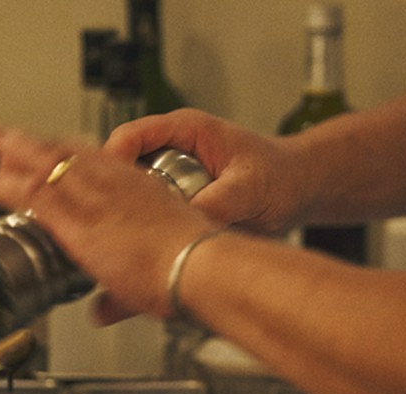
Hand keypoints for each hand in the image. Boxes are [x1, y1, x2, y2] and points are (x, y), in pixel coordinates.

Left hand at [0, 119, 216, 323]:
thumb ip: (120, 293)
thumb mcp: (156, 271)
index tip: (38, 145)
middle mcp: (111, 183)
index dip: (58, 149)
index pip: (88, 158)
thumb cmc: (194, 269)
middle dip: (20, 139)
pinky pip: (27, 192)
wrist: (202, 267)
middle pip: (56, 148)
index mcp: (136, 187)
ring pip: (35, 162)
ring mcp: (91, 198)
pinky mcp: (74, 220)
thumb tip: (102, 311)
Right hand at [104, 108, 303, 236]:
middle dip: (114, 195)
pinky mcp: (178, 203)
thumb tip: (186, 223)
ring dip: (129, 215)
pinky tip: (145, 250)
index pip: (131, 136)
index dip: (112, 161)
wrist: (298, 191)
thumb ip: (217, 203)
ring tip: (125, 240)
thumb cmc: (281, 175)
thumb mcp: (249, 188)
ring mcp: (173, 178)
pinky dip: (146, 231)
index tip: (107, 190)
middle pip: (122, 168)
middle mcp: (173, 152)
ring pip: (133, 195)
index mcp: (187, 131)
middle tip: (110, 223)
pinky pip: (151, 215)